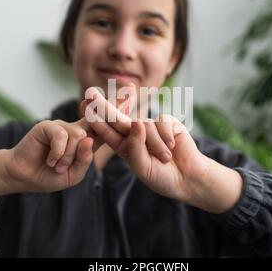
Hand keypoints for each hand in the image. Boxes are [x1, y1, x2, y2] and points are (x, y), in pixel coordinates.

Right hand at [0, 91, 132, 197]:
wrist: (24, 176)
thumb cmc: (50, 175)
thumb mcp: (73, 174)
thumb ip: (84, 160)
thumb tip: (88, 139)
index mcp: (87, 141)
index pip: (106, 127)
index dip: (118, 112)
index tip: (132, 96)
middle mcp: (77, 130)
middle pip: (98, 117)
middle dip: (114, 104)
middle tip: (129, 88)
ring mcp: (63, 126)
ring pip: (79, 137)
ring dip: (68, 157)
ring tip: (57, 167)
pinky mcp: (48, 126)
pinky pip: (61, 137)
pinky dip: (58, 153)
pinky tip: (50, 161)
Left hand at [82, 87, 242, 212]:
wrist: (187, 177)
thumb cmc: (162, 176)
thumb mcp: (143, 167)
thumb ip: (136, 147)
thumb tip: (136, 122)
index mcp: (124, 147)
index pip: (107, 132)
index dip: (96, 120)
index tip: (84, 108)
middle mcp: (135, 134)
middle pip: (117, 117)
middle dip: (104, 106)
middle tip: (90, 93)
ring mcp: (150, 126)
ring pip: (145, 125)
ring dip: (155, 144)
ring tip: (165, 158)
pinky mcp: (166, 122)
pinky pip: (160, 123)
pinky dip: (165, 137)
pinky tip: (173, 148)